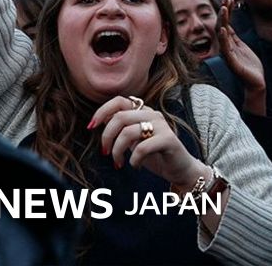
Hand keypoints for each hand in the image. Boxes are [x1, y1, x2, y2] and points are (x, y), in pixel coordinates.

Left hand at [91, 96, 207, 190]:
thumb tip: (100, 122)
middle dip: (107, 136)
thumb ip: (121, 129)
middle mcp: (153, 114)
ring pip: (128, 132)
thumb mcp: (134, 140)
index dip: (102, 111)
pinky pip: (142, 147)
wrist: (180, 169)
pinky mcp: (168, 140)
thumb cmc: (155, 155)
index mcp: (143, 111)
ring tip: (118, 163)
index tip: (91, 127)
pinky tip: (135, 166)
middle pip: (120, 117)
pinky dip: (134, 160)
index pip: (119, 101)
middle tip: (106, 152)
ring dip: (118, 151)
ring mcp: (162, 126)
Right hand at [218, 0, 264, 91]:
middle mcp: (226, 47)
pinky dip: (223, 38)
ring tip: (224, 8)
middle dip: (223, 12)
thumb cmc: (249, 66)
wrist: (255, 83)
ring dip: (223, 20)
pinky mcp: (232, 62)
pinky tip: (223, 29)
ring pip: (222, 34)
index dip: (226, 11)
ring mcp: (228, 54)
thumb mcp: (242, 47)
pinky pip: (226, 48)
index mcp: (229, 43)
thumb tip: (227, 25)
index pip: (226, 23)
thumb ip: (234, 38)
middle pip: (222, 25)